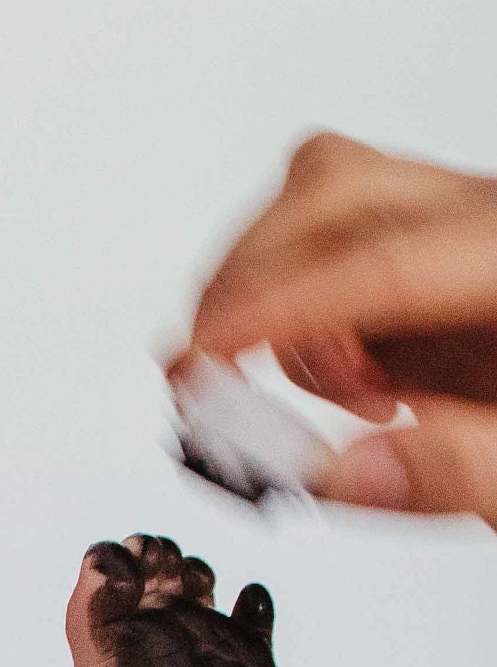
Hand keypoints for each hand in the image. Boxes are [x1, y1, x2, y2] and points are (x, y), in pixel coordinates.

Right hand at [180, 130, 496, 521]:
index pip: (380, 262)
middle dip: (252, 281)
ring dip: (279, 288)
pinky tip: (356, 386)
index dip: (274, 311)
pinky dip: (312, 309)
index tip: (197, 361)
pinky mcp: (453, 258)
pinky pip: (351, 245)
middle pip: (339, 191)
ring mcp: (474, 231)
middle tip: (206, 379)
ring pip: (336, 196)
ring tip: (322, 396)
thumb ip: (459, 474)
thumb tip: (344, 475)